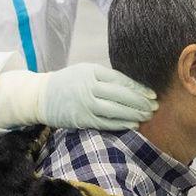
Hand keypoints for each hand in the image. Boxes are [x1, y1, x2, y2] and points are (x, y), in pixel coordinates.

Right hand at [40, 63, 156, 129]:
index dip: (139, 88)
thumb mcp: (85, 71)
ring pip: (115, 110)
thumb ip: (105, 77)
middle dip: (140, 102)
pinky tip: (133, 124)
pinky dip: (121, 124)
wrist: (41, 95)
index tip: (152, 94)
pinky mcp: (82, 119)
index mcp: (92, 71)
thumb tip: (132, 87)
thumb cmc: (68, 82)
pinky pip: (105, 122)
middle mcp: (89, 86)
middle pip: (121, 95)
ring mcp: (85, 104)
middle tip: (154, 107)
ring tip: (147, 116)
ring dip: (134, 114)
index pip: (121, 80)